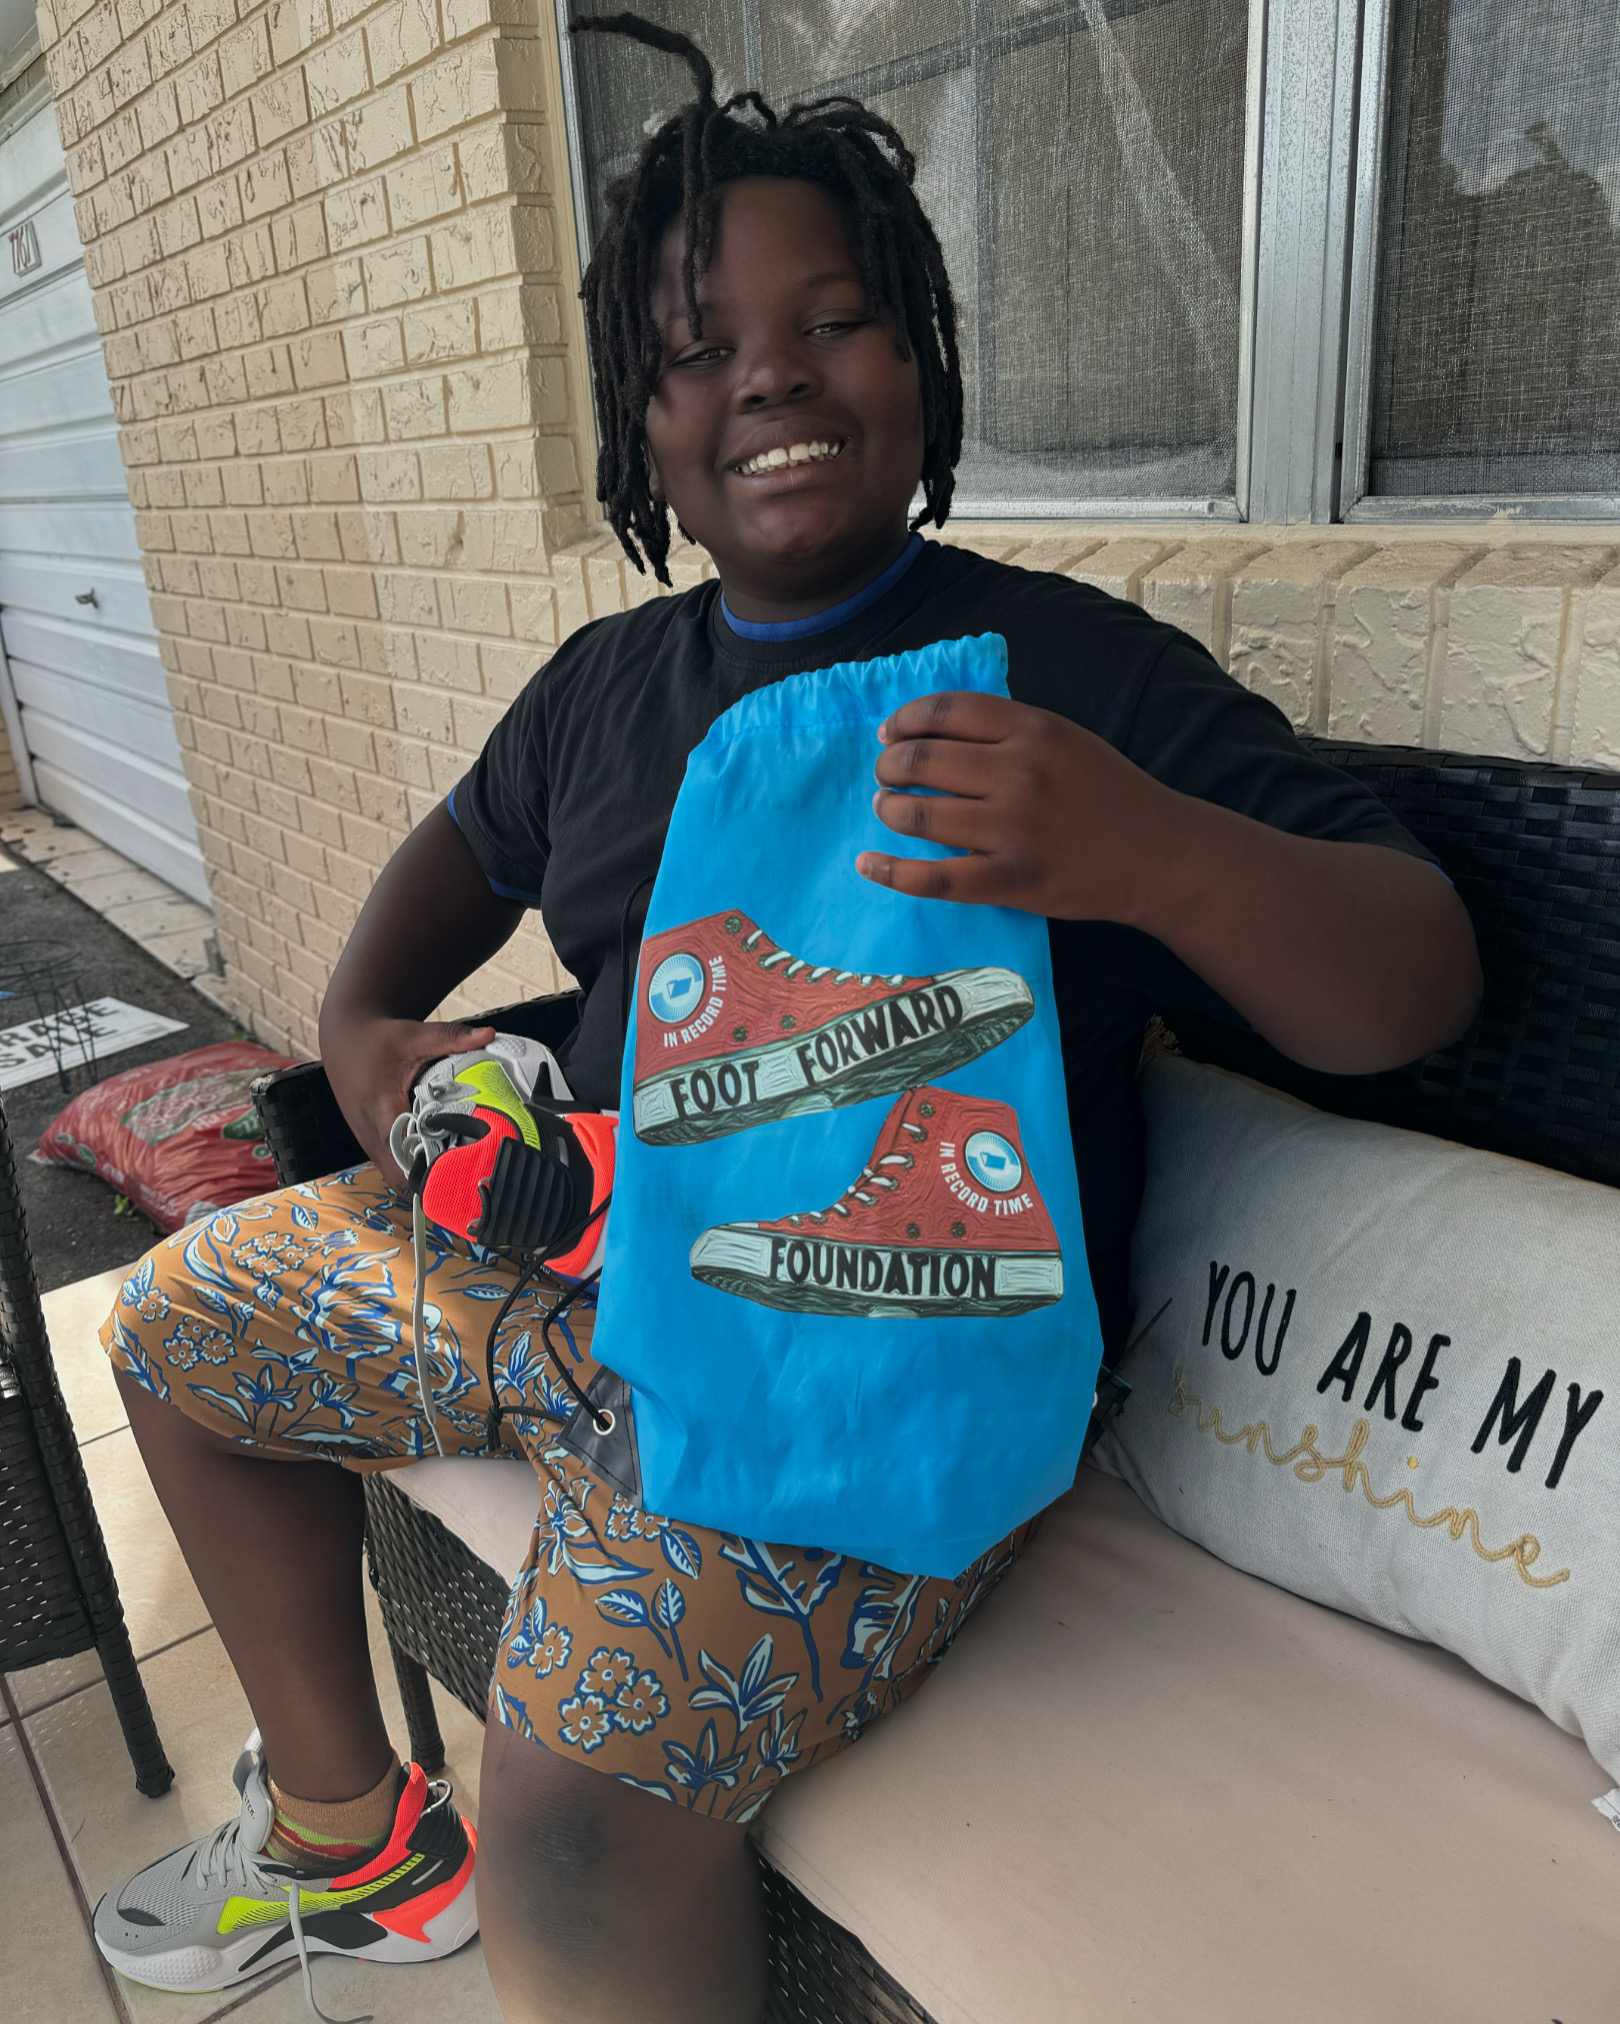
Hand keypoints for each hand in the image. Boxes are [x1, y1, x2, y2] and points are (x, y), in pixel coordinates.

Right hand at [323, 1015, 496, 1182]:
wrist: (344, 1040)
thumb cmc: (379, 1040)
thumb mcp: (414, 1035)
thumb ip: (451, 1038)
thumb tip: (489, 1034)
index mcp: (381, 1108)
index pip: (402, 1153)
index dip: (428, 1170)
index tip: (460, 1174)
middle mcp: (371, 1134)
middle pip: (399, 1178)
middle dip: (432, 1184)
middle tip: (470, 1176)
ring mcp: (369, 1143)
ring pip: (396, 1178)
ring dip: (424, 1180)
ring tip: (462, 1174)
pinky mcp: (373, 1144)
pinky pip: (394, 1168)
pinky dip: (416, 1171)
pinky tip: (444, 1164)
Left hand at [856, 689, 1178, 922]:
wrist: (1159, 855)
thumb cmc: (1108, 793)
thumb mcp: (1065, 739)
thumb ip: (1008, 730)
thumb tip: (934, 729)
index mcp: (1032, 729)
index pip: (945, 712)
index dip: (904, 720)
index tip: (888, 734)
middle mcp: (1019, 773)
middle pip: (923, 759)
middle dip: (889, 766)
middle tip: (884, 775)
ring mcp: (1013, 829)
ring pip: (920, 814)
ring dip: (889, 809)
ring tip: (886, 809)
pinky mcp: (1011, 879)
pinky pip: (935, 878)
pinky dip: (892, 871)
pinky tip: (868, 864)